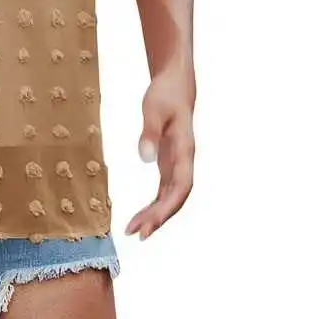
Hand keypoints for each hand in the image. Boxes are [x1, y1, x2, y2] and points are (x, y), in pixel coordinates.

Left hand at [126, 65, 194, 239]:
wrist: (175, 84)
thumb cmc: (165, 94)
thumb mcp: (153, 109)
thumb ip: (149, 133)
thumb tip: (144, 159)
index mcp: (185, 151)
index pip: (181, 187)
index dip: (168, 208)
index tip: (152, 223)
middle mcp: (184, 162)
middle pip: (175, 197)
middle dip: (159, 218)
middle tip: (137, 234)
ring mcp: (177, 163)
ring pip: (170, 196)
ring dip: (156, 214)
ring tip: (135, 230)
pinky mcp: (168, 162)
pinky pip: (164, 189)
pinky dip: (154, 203)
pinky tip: (142, 215)